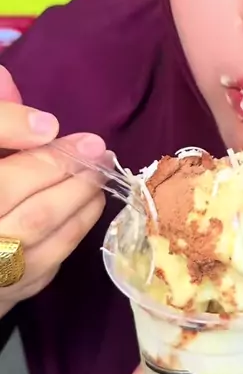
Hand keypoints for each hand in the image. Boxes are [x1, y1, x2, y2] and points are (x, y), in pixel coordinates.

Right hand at [0, 66, 106, 313]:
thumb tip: (6, 76)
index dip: (11, 132)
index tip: (50, 125)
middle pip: (17, 196)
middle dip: (63, 169)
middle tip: (99, 150)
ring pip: (37, 230)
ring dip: (78, 199)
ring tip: (101, 174)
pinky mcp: (2, 297)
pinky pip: (44, 264)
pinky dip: (72, 232)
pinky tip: (88, 208)